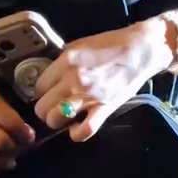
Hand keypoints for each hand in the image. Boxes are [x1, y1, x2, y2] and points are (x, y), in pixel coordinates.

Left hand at [33, 19, 172, 141]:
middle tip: (52, 105)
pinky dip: (76, 133)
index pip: (38, 86)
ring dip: (57, 120)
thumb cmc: (111, 44)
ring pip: (56, 120)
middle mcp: (73, 81)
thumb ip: (62, 59)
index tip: (46, 92)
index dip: (40, 91)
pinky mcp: (104, 109)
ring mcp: (88, 97)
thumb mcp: (80, 44)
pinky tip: (75, 128)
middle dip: (44, 108)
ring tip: (63, 115)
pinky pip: (84, 130)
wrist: (139, 51)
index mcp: (66, 62)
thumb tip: (49, 72)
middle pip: (42, 107)